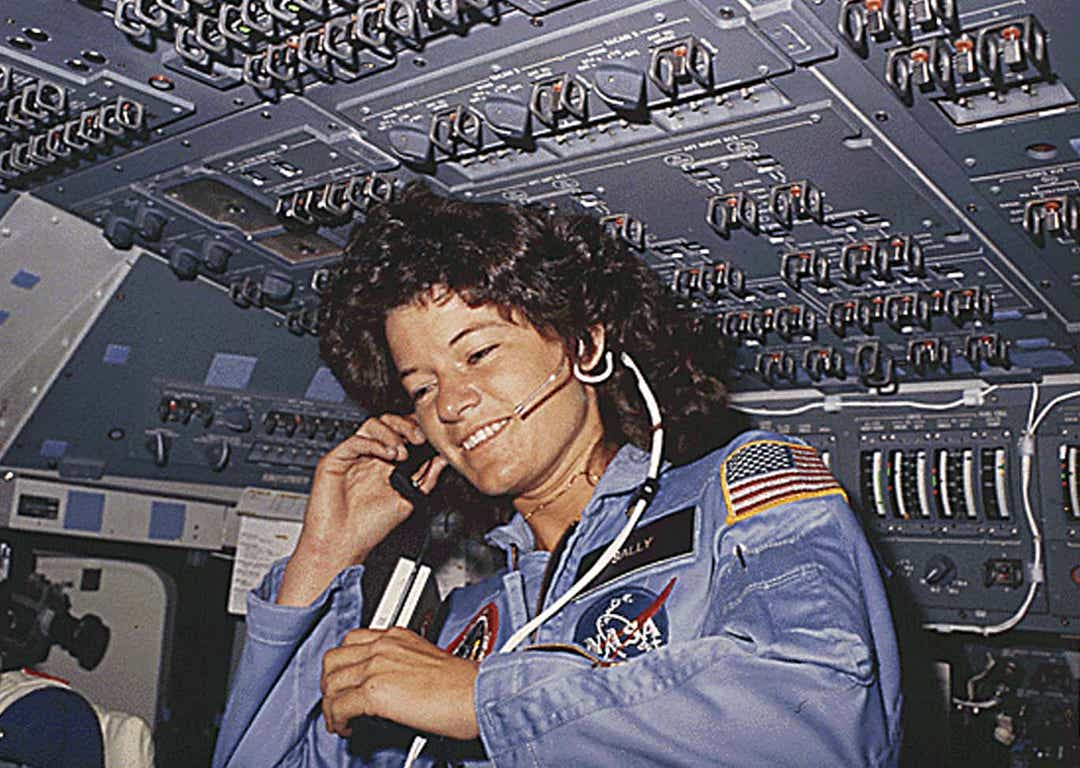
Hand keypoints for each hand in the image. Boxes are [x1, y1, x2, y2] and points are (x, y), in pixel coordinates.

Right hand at [277, 414, 448, 605]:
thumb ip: (426, 478)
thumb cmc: (370, 528)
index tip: (431, 436)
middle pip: (387, 422)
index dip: (416, 429)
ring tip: (401, 453)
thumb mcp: (409, 500)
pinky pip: (356, 440)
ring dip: (392, 433)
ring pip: (372, 425)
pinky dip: (375, 443)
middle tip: (418, 438)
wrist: (343, 544)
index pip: (401, 433)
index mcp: (386, 463)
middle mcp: (370, 457)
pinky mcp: (335, 460)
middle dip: (406, 426)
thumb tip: (443, 459)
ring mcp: (353, 457)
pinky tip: (387, 455)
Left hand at [321, 627, 479, 740]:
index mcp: (397, 636)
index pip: (352, 640)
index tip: (346, 680)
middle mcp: (383, 646)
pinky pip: (338, 706)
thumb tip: (389, 686)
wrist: (476, 695)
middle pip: (334, 659)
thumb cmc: (464, 685)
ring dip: (331, 705)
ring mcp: (377, 667)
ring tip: (341, 720)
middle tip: (338, 701)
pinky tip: (348, 728)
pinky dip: (337, 721)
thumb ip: (402, 665)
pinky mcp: (374, 692)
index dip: (344, 664)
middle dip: (330, 683)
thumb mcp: (428, 661)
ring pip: (331, 683)